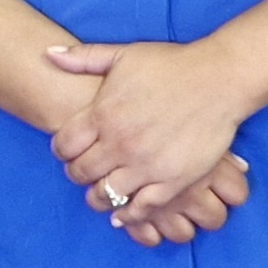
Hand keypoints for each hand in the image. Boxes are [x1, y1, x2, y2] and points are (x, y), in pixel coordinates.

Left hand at [46, 39, 255, 235]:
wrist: (219, 80)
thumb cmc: (172, 65)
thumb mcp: (123, 55)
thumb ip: (83, 57)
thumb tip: (48, 53)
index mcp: (103, 113)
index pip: (63, 145)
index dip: (61, 150)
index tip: (67, 152)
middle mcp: (119, 142)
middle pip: (81, 172)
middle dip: (76, 174)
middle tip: (81, 172)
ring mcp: (145, 165)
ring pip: (106, 195)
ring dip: (97, 198)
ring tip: (99, 195)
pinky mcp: (172, 181)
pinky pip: (140, 208)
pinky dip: (128, 215)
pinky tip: (122, 214)